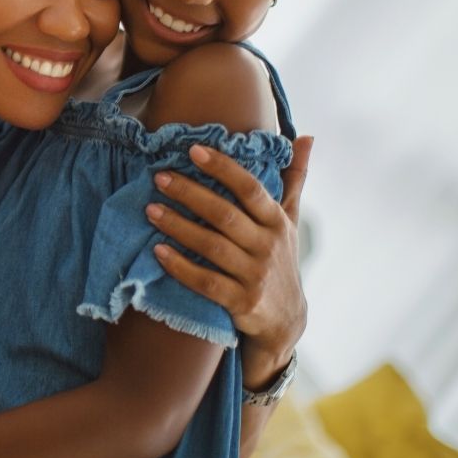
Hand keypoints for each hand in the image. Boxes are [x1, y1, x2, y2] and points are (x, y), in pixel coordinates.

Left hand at [146, 136, 313, 386]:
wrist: (286, 320)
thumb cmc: (280, 258)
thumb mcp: (290, 219)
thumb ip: (294, 178)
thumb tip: (306, 137)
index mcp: (277, 221)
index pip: (250, 189)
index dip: (223, 168)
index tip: (193, 149)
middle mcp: (268, 246)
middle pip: (225, 215)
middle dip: (190, 194)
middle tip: (159, 178)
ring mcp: (255, 275)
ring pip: (212, 246)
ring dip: (179, 227)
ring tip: (150, 210)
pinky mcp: (241, 302)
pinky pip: (206, 282)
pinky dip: (181, 267)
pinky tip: (158, 251)